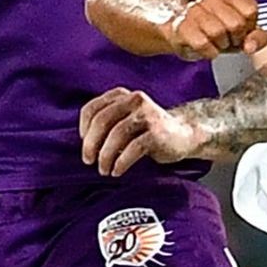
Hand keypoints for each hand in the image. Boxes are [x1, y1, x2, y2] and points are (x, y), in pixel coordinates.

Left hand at [79, 87, 207, 175]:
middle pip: (102, 120)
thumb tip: (85, 144)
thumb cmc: (147, 130)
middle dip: (91, 144)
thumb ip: (108, 122)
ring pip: (117, 134)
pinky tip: (117, 171)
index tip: (85, 144)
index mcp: (122, 95)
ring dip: (105, 156)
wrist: (183, 134)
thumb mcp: (126, 119)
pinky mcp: (158, 132)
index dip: (84, 128)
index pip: (93, 109)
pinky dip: (121, 162)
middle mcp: (134, 100)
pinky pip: (133, 148)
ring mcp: (148, 115)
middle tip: (88, 161)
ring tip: (103, 170)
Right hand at [159, 0, 266, 60]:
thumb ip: (257, 37)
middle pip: (235, 23)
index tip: (242, 31)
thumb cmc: (216, 32)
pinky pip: (202, 43)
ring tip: (216, 42)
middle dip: (235, 38)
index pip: (250, 10)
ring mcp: (193, 9)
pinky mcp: (180, 25)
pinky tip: (207, 48)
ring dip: (221, 45)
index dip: (248, 26)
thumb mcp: (242, 33)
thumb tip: (251, 45)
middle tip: (228, 39)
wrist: (183, 35)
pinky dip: (209, 52)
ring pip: (217, 32)